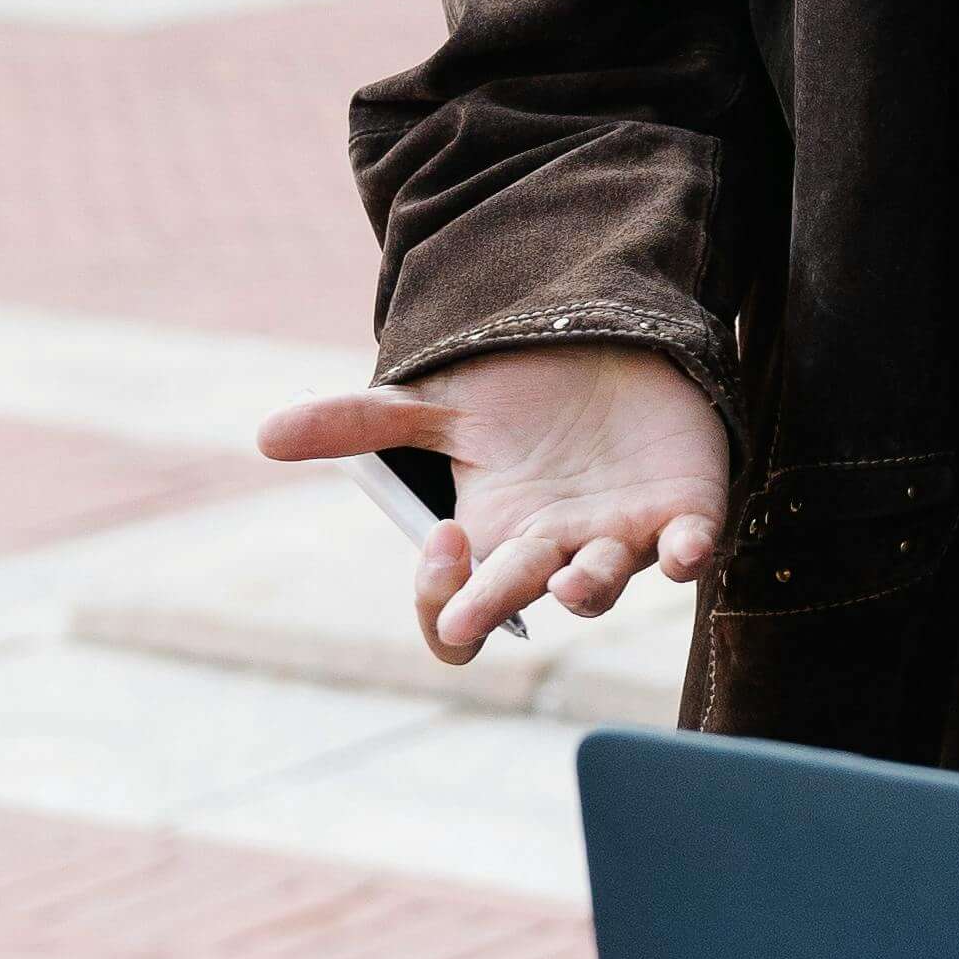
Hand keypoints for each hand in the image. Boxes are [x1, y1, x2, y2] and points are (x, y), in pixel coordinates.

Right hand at [255, 343, 731, 662]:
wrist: (612, 350)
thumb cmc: (525, 395)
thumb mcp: (439, 401)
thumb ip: (359, 422)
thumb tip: (265, 434)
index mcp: (491, 538)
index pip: (458, 608)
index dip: (443, 594)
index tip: (442, 541)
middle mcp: (553, 551)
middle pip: (521, 594)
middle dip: (495, 601)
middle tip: (473, 609)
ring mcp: (620, 536)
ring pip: (605, 583)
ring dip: (591, 587)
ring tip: (574, 578)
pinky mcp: (685, 512)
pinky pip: (693, 547)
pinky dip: (690, 553)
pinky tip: (686, 550)